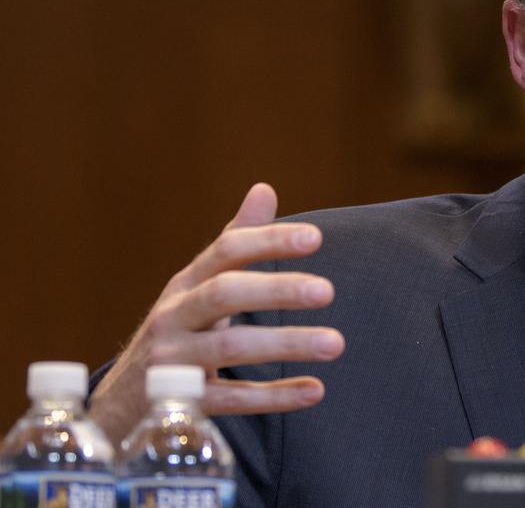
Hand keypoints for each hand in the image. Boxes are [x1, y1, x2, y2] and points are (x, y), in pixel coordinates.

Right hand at [90, 183, 345, 442]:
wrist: (121, 402)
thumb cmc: (178, 329)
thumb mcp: (199, 284)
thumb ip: (236, 241)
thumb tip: (265, 188)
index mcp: (186, 283)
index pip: (226, 250)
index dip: (269, 240)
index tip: (315, 238)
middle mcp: (174, 317)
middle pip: (224, 294)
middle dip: (277, 289)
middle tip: (327, 291)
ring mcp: (173, 361)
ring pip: (229, 347)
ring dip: (286, 343)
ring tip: (336, 343)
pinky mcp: (181, 404)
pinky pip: (231, 399)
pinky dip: (274, 396)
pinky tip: (314, 390)